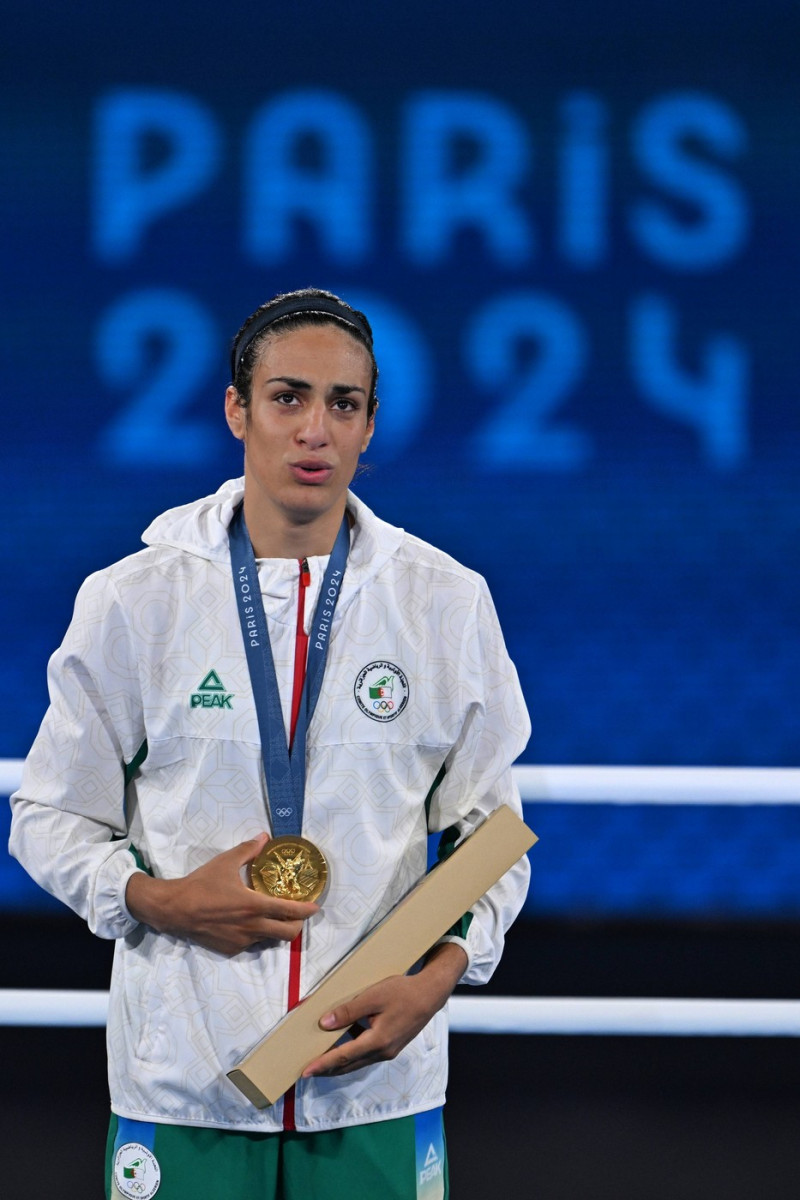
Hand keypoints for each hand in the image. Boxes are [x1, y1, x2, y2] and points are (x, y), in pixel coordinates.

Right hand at [125, 834, 319, 954]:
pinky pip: (252, 944)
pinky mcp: (231, 949)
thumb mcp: (225, 862)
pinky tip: (249, 923)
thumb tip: (264, 837)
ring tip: (273, 916)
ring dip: (276, 930)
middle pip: (288, 934)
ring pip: (270, 940)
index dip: (307, 910)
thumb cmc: (202, 884)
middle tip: (297, 913)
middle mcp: (252, 927)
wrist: (175, 910)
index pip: (291, 912)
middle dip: (298, 925)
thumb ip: (248, 850)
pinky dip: (257, 935)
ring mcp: (242, 941)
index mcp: (254, 906)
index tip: (315, 906)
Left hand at [301, 942, 467, 1077]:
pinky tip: (344, 1042)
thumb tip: (325, 1023)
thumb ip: (349, 1011)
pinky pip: (367, 1054)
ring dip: (339, 1063)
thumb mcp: (373, 996)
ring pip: (358, 1061)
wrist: (430, 994)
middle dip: (327, 1069)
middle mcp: (383, 1051)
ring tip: (321, 1059)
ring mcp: (389, 1051)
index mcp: (378, 1041)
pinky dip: (352, 1053)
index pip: (343, 1056)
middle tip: (307, 1071)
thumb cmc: (402, 992)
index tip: (305, 1071)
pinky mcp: (392, 1046)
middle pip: (349, 1065)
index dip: (323, 1064)